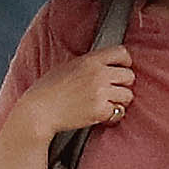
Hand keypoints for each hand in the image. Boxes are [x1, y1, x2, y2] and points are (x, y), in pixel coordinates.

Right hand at [17, 43, 134, 137]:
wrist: (38, 111)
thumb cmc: (47, 90)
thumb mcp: (67, 66)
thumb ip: (88, 64)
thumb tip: (105, 65)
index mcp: (90, 60)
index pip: (122, 53)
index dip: (124, 63)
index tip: (120, 70)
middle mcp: (98, 74)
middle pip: (129, 75)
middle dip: (123, 84)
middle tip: (112, 91)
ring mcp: (100, 92)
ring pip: (128, 95)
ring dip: (119, 101)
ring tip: (106, 104)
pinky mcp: (100, 110)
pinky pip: (118, 112)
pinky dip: (111, 116)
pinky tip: (100, 115)